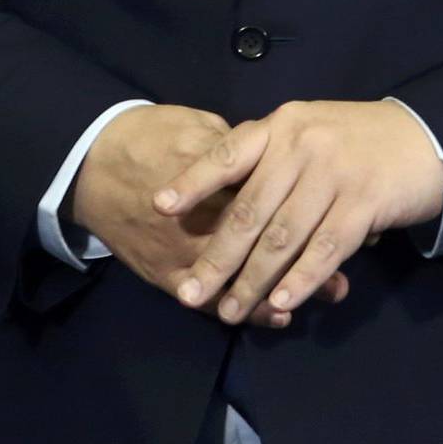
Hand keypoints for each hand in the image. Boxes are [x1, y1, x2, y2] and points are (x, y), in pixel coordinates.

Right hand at [73, 105, 349, 330]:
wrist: (91, 165)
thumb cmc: (150, 136)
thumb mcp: (196, 125)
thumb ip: (239, 147)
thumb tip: (282, 159)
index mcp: (214, 170)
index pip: (272, 194)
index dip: (312, 206)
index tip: (351, 212)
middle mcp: (201, 216)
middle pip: (264, 239)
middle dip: (309, 254)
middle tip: (351, 265)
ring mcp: (182, 250)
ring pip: (241, 277)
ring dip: (286, 287)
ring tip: (329, 294)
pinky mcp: (167, 273)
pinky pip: (212, 300)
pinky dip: (247, 311)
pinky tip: (278, 318)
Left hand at [157, 100, 442, 326]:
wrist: (423, 137)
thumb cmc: (356, 140)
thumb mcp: (309, 132)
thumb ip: (272, 159)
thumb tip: (223, 205)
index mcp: (282, 126)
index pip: (227, 153)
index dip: (192, 181)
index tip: (159, 207)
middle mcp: (302, 145)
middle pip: (249, 209)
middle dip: (217, 256)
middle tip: (191, 291)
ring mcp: (333, 174)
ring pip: (282, 237)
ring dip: (253, 280)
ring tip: (231, 310)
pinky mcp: (363, 203)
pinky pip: (323, 250)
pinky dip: (300, 281)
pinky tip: (281, 303)